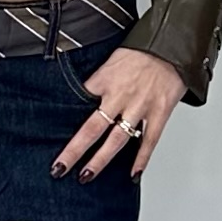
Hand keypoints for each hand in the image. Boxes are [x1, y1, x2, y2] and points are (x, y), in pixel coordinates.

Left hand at [52, 47, 186, 181]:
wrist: (172, 45)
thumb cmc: (142, 52)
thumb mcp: (111, 61)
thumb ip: (98, 81)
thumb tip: (84, 97)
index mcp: (105, 80)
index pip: (79, 103)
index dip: (64, 120)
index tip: (49, 135)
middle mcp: (120, 96)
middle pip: (92, 128)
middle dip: (75, 151)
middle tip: (60, 168)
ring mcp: (140, 107)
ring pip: (117, 139)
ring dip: (101, 160)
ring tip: (87, 175)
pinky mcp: (159, 113)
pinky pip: (149, 140)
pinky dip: (141, 159)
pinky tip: (132, 174)